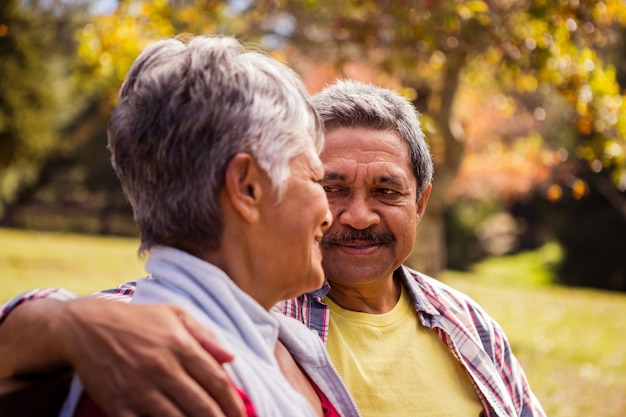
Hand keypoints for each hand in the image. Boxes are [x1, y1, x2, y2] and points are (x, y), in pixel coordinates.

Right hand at [54, 298, 245, 416]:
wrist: (86, 327)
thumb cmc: (138, 320)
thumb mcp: (175, 315)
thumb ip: (205, 335)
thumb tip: (231, 357)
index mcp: (180, 345)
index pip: (216, 381)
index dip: (234, 402)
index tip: (242, 414)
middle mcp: (163, 368)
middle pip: (201, 405)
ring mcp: (139, 389)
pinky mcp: (118, 405)